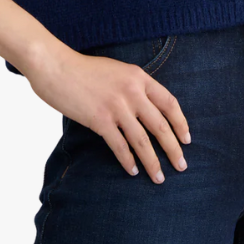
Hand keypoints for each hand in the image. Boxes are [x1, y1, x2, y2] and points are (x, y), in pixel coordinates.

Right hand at [27, 43, 191, 183]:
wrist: (56, 67)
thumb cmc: (84, 69)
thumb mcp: (117, 70)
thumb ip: (134, 86)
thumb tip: (147, 109)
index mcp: (138, 77)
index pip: (169, 102)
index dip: (181, 123)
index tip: (187, 139)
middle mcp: (132, 91)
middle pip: (160, 126)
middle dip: (174, 149)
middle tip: (182, 166)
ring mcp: (116, 106)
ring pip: (142, 140)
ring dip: (153, 162)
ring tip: (160, 177)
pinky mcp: (99, 120)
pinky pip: (119, 146)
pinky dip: (128, 161)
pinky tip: (133, 171)